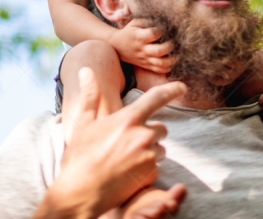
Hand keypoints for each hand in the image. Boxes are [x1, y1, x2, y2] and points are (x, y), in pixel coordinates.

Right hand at [41, 68, 186, 218]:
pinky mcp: (150, 174)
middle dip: (149, 134)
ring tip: (125, 159)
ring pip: (159, 149)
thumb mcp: (83, 123)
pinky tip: (128, 172)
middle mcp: (142, 136)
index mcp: (128, 119)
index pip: (157, 98)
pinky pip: (155, 167)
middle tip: (127, 143)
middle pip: (160, 129)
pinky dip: (146, 169)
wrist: (80, 191)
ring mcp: (148, 156)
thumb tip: (85, 71)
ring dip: (148, 152)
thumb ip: (90, 95)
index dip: (172, 90)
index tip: (182, 87)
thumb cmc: (80, 156)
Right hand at [109, 19, 174, 73]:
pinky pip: (158, 70)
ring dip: (171, 60)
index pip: (153, 34)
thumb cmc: (129, 32)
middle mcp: (143, 49)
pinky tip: (172, 62)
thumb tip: (162, 19)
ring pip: (160, 63)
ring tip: (178, 55)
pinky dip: (167, 68)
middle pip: (158, 51)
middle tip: (175, 42)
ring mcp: (145, 59)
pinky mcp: (146, 65)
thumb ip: (147, 20)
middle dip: (170, 47)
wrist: (117, 46)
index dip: (162, 30)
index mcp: (139, 37)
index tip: (167, 27)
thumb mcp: (135, 23)